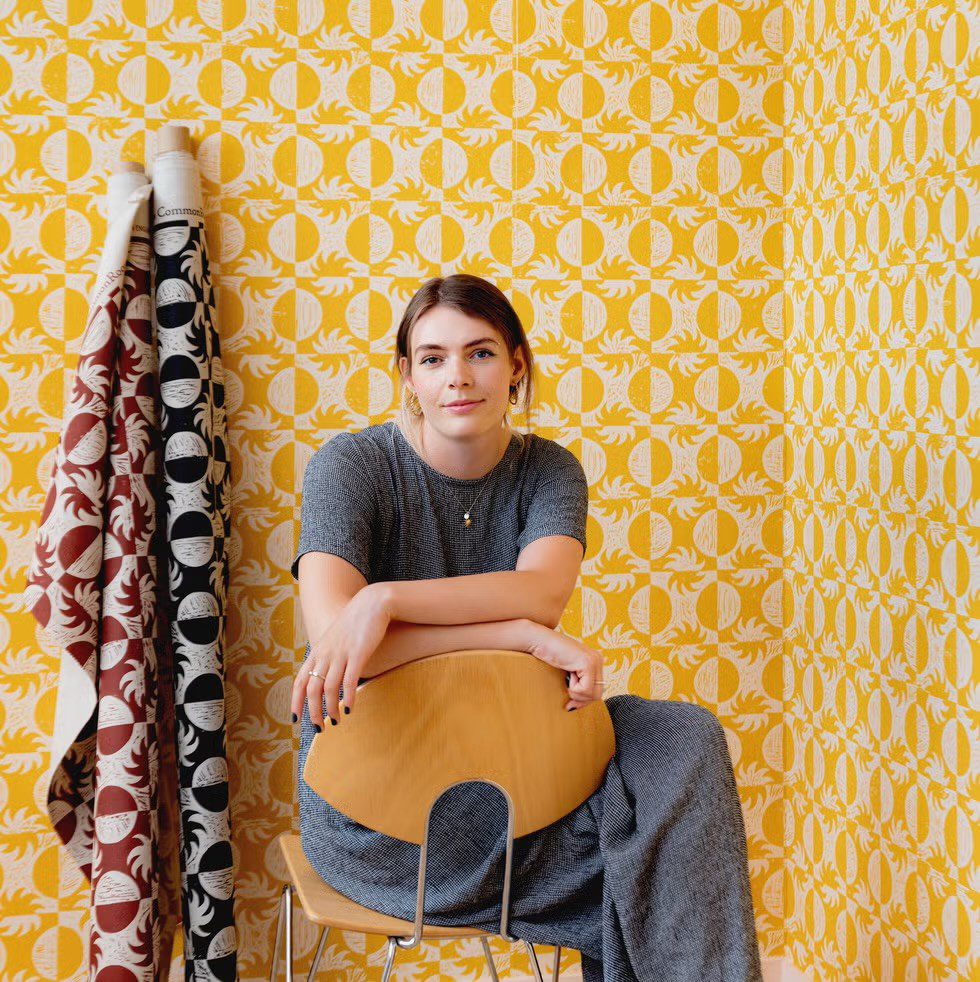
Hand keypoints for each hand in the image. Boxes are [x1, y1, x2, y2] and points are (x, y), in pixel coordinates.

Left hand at [291, 584, 391, 727]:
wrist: (372, 603)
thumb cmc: (355, 623)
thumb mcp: (335, 639)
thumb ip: (328, 656)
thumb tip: (326, 675)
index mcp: (318, 652)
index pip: (300, 681)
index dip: (296, 702)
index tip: (296, 719)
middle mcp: (325, 654)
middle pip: (312, 689)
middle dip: (313, 712)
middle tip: (319, 728)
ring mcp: (341, 653)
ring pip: (329, 687)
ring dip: (330, 708)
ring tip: (335, 721)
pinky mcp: (358, 653)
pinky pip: (350, 680)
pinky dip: (348, 697)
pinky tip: (350, 708)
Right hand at [523, 621, 603, 709]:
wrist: (539, 641)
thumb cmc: (549, 655)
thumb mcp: (568, 670)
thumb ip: (578, 681)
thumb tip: (581, 704)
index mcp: (595, 660)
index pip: (597, 690)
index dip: (584, 701)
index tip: (570, 705)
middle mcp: (598, 659)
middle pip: (598, 694)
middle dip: (581, 701)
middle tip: (568, 703)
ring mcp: (594, 661)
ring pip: (593, 693)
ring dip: (576, 694)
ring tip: (567, 682)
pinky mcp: (587, 664)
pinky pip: (585, 689)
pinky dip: (574, 689)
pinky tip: (568, 676)